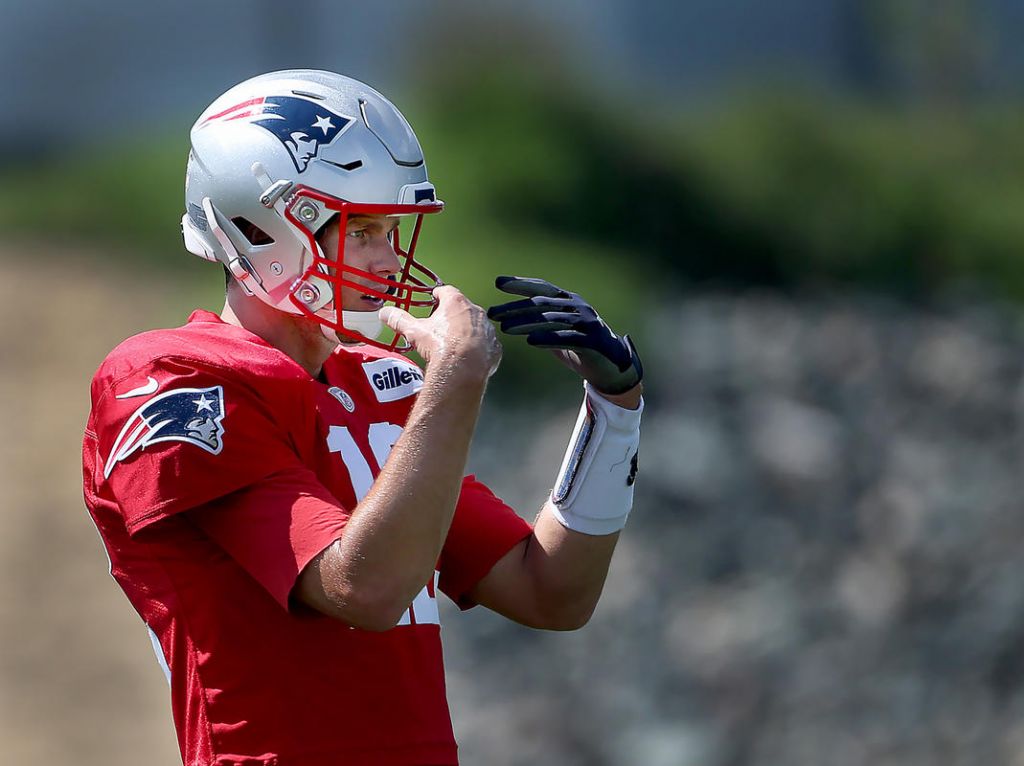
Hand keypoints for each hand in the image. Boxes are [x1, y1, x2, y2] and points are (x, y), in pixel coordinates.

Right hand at [380, 285, 501, 377]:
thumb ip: (400, 319)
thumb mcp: (415, 331)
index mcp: (456, 302)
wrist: (463, 370)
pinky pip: (486, 344)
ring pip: (476, 326)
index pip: (446, 291)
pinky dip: (478, 349)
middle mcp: (475, 312)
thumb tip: (385, 313)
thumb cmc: (441, 346)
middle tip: (440, 325)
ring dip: (466, 331)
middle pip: (462, 308)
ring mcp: (487, 330)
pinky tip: (467, 357)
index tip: (434, 298)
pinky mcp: (494, 347)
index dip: (438, 295)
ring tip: (453, 343)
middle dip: (451, 315)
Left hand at [486, 276, 642, 395]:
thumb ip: (540, 324)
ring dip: (526, 323)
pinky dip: (548, 339)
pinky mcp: (592, 341)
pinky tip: (531, 341)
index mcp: (569, 300)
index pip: (542, 287)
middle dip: (515, 307)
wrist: (612, 367)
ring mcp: (586, 322)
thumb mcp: (557, 332)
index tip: (498, 283)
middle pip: (542, 303)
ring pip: (551, 319)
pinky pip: (567, 338)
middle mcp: (577, 306)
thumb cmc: (580, 348)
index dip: (520, 284)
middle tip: (493, 312)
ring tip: (505, 329)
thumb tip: (509, 320)